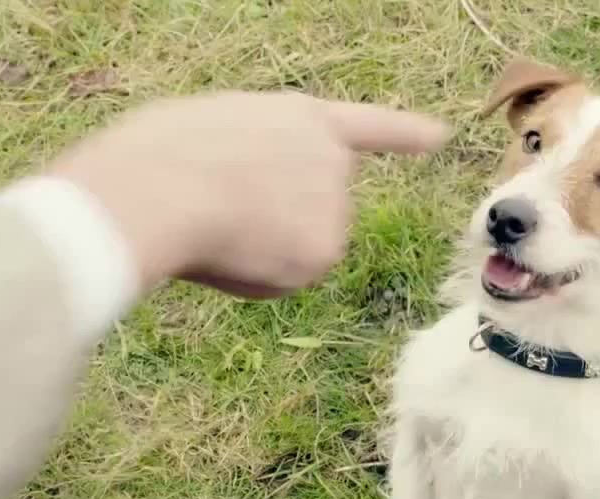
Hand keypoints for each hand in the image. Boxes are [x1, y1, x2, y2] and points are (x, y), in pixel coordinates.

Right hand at [44, 91, 450, 297]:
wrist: (160, 189)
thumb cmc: (159, 156)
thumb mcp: (211, 132)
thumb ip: (251, 159)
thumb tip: (246, 206)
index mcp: (300, 117)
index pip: (365, 125)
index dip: (403, 132)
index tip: (440, 136)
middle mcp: (332, 158)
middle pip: (314, 208)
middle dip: (278, 220)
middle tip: (219, 211)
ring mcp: (335, 204)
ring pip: (299, 248)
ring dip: (262, 249)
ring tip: (217, 224)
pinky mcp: (327, 249)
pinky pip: (288, 279)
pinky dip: (258, 278)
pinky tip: (230, 252)